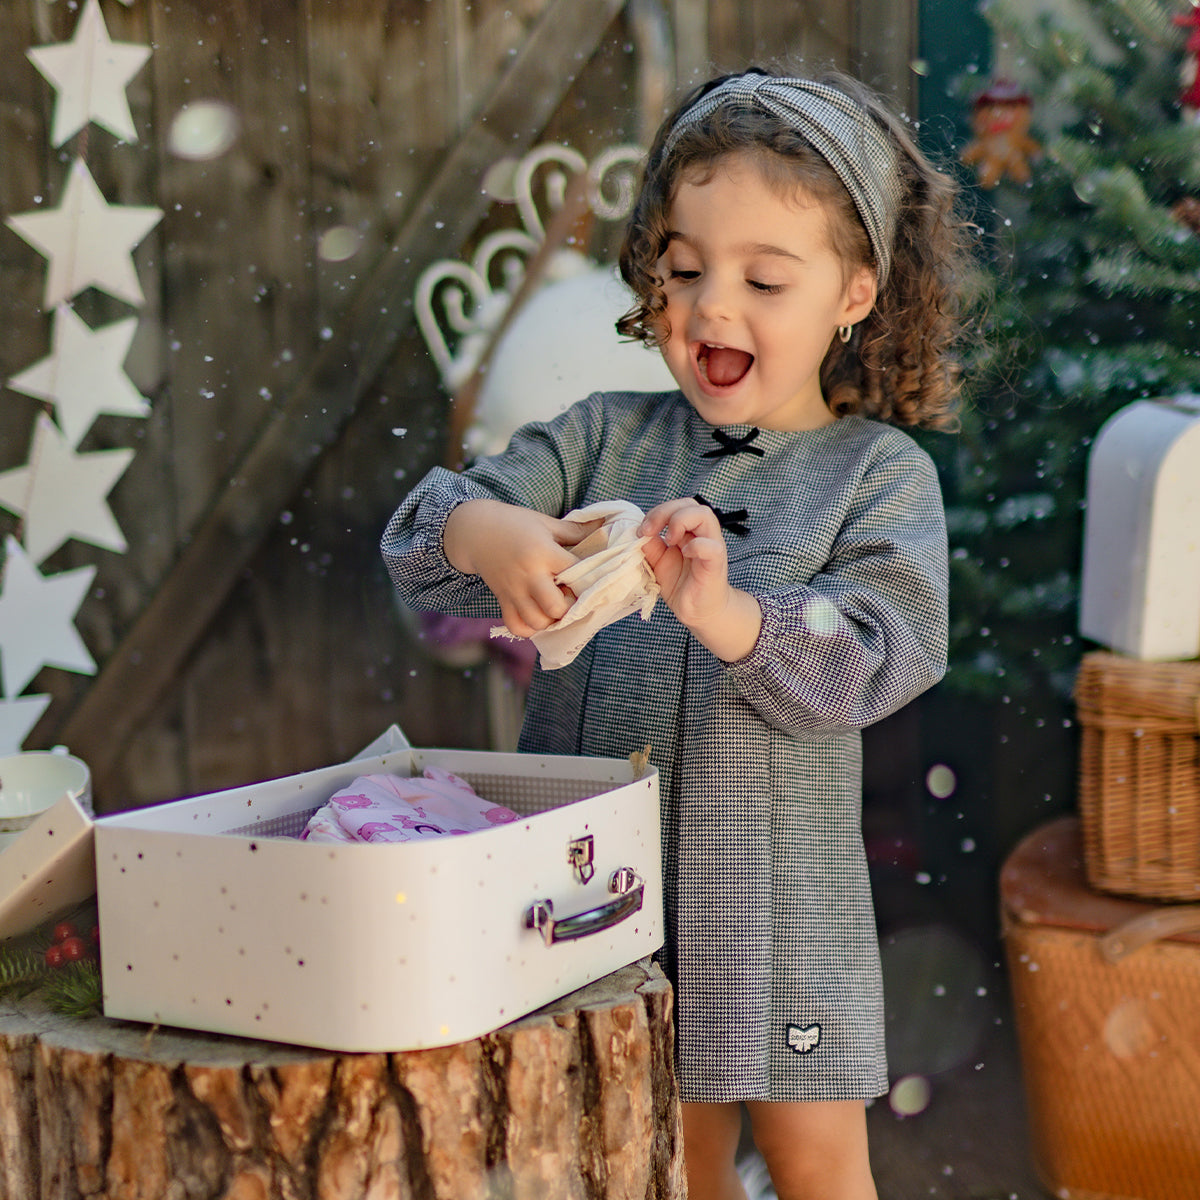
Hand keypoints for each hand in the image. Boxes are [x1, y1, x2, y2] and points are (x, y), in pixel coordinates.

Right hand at [445, 499, 599, 637]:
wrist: (475, 530)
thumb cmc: (515, 523)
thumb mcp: (546, 523)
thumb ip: (575, 530)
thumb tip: (604, 528)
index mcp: (543, 552)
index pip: (575, 572)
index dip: (588, 577)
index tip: (593, 576)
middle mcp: (528, 575)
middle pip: (556, 606)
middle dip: (570, 606)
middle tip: (573, 596)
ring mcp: (514, 590)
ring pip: (537, 621)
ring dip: (552, 620)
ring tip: (557, 608)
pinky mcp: (502, 599)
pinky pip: (516, 626)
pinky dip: (529, 628)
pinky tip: (538, 616)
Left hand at [639, 498, 761, 661]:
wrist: (697, 610)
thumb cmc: (680, 584)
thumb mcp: (657, 563)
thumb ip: (650, 547)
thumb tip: (637, 532)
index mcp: (687, 532)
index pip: (676, 506)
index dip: (657, 512)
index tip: (641, 531)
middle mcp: (701, 534)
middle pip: (690, 504)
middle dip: (665, 511)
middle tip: (649, 531)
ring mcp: (711, 546)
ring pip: (705, 515)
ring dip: (680, 521)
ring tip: (669, 540)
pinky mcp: (715, 563)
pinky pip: (712, 546)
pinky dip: (697, 545)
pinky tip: (685, 553)